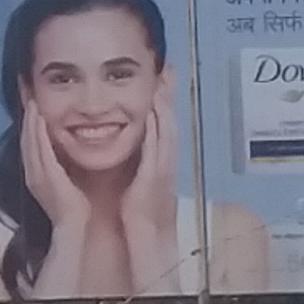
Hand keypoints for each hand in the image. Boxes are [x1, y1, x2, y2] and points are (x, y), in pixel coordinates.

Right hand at [15, 104, 98, 286]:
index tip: (31, 105)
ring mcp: (36, 175)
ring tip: (30, 99)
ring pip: (30, 142)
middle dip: (26, 117)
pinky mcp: (45, 176)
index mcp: (37, 177)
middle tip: (25, 93)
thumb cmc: (73, 211)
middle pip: (26, 140)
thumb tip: (61, 157)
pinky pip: (39, 149)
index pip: (30, 145)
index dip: (29, 125)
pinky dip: (36, 132)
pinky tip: (37, 117)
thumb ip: (58, 173)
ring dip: (29, 120)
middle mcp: (32, 174)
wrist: (74, 229)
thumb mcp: (62, 188)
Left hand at [121, 87, 184, 281]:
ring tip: (161, 83)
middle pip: (169, 120)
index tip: (161, 80)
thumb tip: (133, 148)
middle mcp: (165, 160)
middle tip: (167, 70)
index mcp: (160, 160)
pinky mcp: (155, 174)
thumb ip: (139, 162)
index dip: (163, 102)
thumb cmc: (139, 209)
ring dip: (164, 107)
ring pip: (167, 130)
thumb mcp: (140, 179)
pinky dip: (158, 129)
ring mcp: (163, 166)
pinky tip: (154, 113)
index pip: (164, 124)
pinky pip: (158, 147)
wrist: (146, 233)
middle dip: (168, 95)